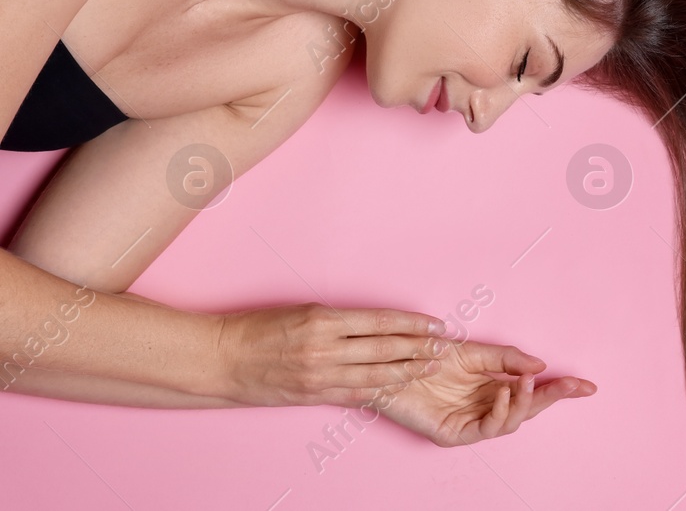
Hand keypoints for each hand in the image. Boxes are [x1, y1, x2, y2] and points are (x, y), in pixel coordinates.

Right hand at [214, 303, 447, 406]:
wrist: (220, 359)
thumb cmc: (258, 328)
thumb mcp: (303, 312)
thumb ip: (339, 321)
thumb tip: (376, 325)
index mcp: (324, 320)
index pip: (382, 321)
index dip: (413, 324)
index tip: (435, 324)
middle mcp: (325, 348)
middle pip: (385, 348)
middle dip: (418, 348)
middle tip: (443, 347)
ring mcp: (319, 375)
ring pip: (374, 374)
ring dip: (407, 371)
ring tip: (430, 366)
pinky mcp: (312, 395)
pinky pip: (354, 394)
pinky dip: (380, 390)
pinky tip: (399, 387)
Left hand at [375, 339, 595, 446]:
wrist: (391, 361)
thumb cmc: (427, 354)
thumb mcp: (475, 350)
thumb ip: (508, 359)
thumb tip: (541, 366)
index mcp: (493, 386)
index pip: (533, 391)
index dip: (560, 390)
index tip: (588, 386)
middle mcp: (485, 407)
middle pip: (528, 410)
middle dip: (552, 398)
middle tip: (571, 386)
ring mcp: (470, 422)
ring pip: (511, 423)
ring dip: (524, 403)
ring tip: (525, 382)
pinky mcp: (451, 434)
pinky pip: (484, 429)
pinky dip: (500, 412)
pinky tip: (504, 392)